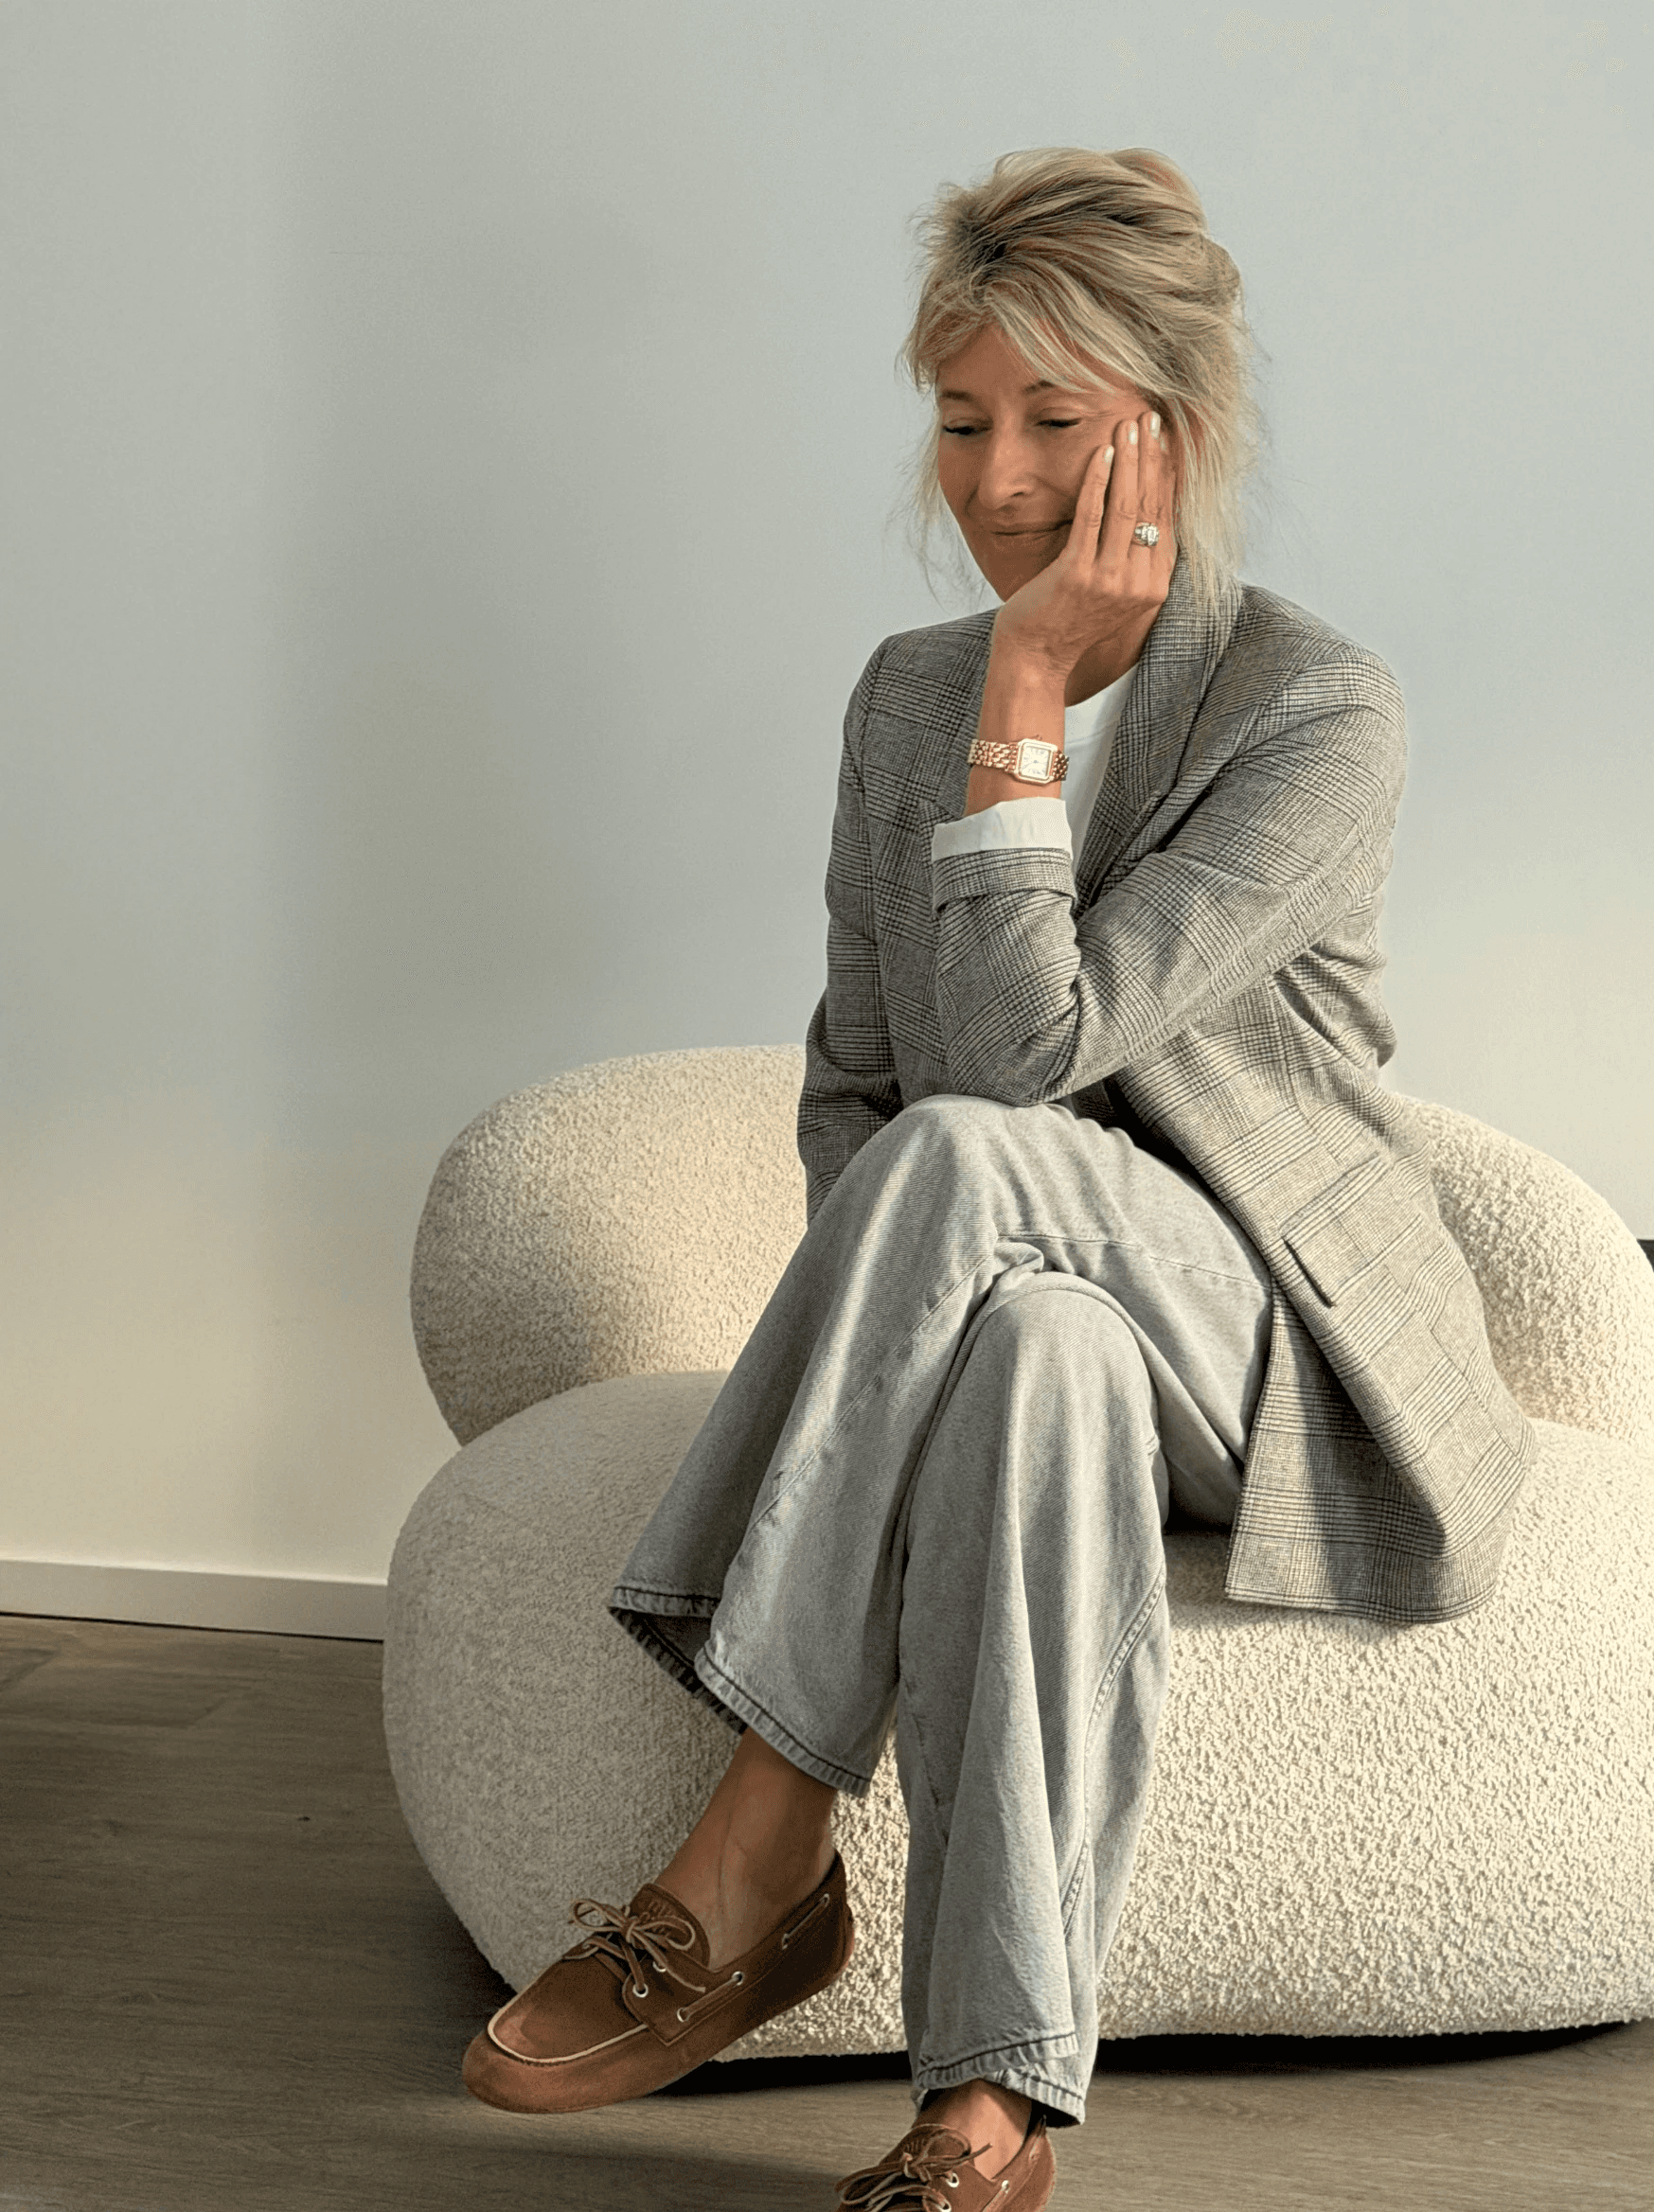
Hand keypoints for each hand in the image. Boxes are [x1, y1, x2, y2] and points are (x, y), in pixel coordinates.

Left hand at [989, 409, 1176, 692]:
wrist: (1036, 659)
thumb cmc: (1069, 620)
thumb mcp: (1114, 592)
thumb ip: (1134, 559)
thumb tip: (1145, 511)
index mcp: (1154, 586)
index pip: (1168, 517)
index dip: (1167, 473)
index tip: (1165, 438)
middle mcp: (1139, 584)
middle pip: (1152, 506)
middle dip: (1151, 456)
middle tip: (1150, 417)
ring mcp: (1110, 581)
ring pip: (1126, 507)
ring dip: (1128, 460)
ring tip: (1128, 425)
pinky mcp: (1078, 576)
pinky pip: (1091, 518)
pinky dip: (1097, 482)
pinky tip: (1100, 454)